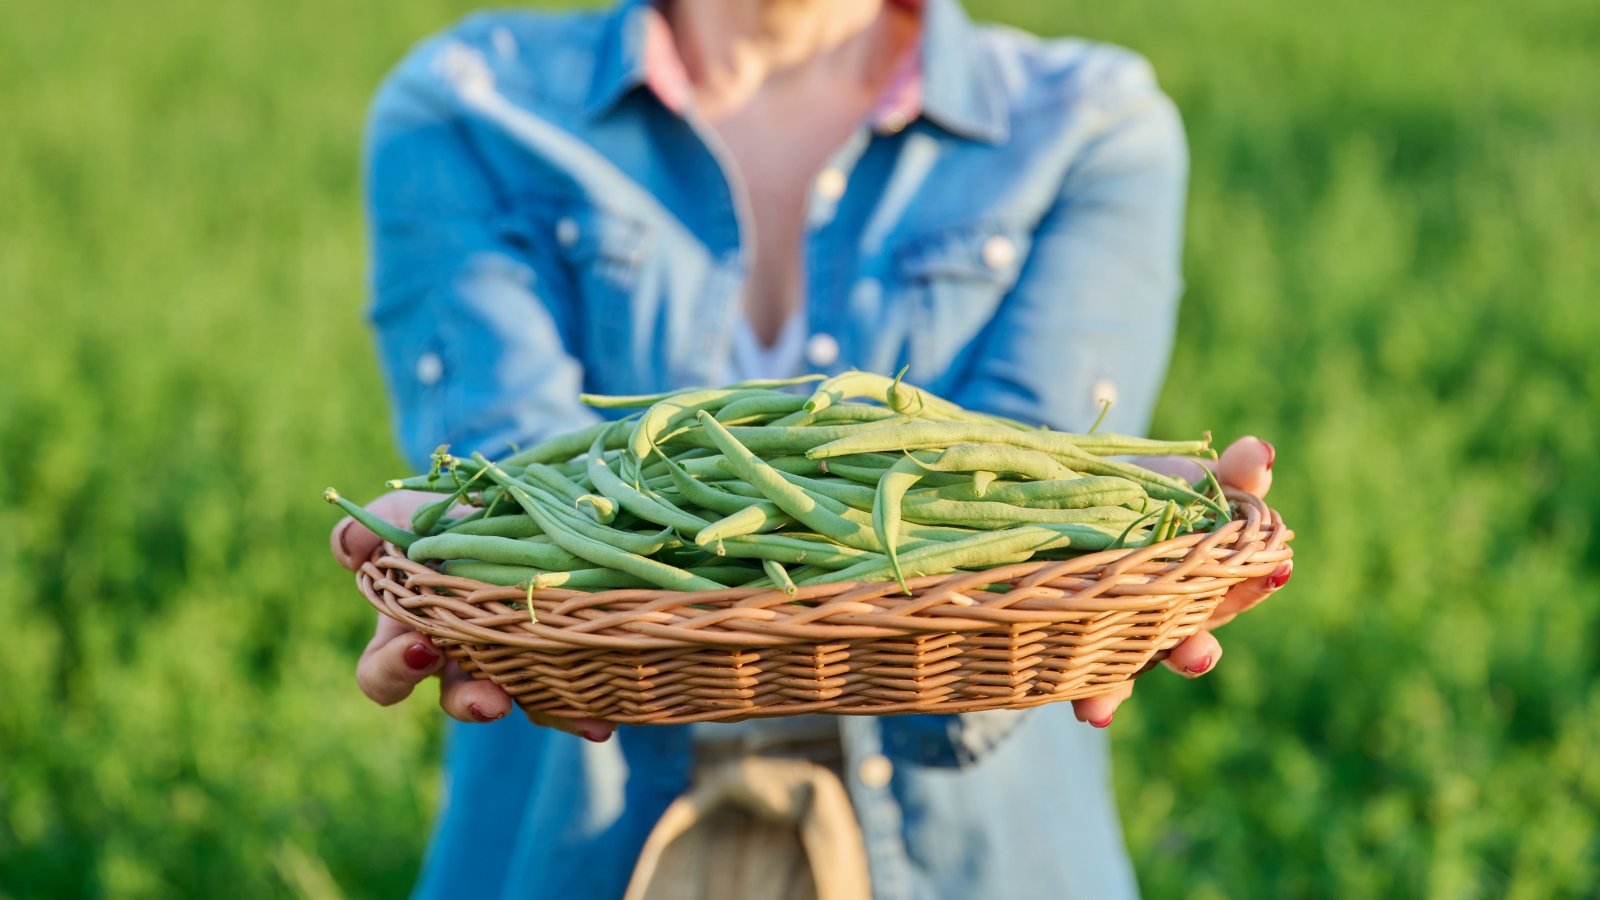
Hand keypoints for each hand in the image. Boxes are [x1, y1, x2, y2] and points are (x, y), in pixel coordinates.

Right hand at [331, 490, 616, 741]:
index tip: (420, 648)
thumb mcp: (406, 512)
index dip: (394, 670)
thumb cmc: (442, 518)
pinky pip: (571, 688)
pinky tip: (608, 714)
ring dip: (547, 713)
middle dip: (473, 703)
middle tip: (492, 701)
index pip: (381, 675)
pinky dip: (589, 703)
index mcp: (409, 635)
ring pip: (524, 700)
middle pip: (457, 699)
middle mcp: (459, 660)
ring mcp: (511, 660)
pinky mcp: (558, 653)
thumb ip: (373, 526)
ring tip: (579, 721)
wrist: (514, 504)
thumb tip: (350, 552)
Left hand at [1070, 436, 1291, 727]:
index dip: (1258, 580)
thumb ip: (1229, 473)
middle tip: (1199, 654)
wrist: (1064, 500)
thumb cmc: (1143, 495)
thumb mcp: (1185, 478)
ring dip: (1127, 685)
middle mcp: (1169, 618)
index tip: (1277, 568)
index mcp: (1205, 579)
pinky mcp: (1075, 646)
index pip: (1241, 584)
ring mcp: (1124, 636)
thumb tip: (1262, 449)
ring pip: (1135, 668)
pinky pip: (1084, 680)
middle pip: (1191, 641)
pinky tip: (1095, 713)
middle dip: (1195, 650)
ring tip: (1119, 699)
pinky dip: (1095, 700)